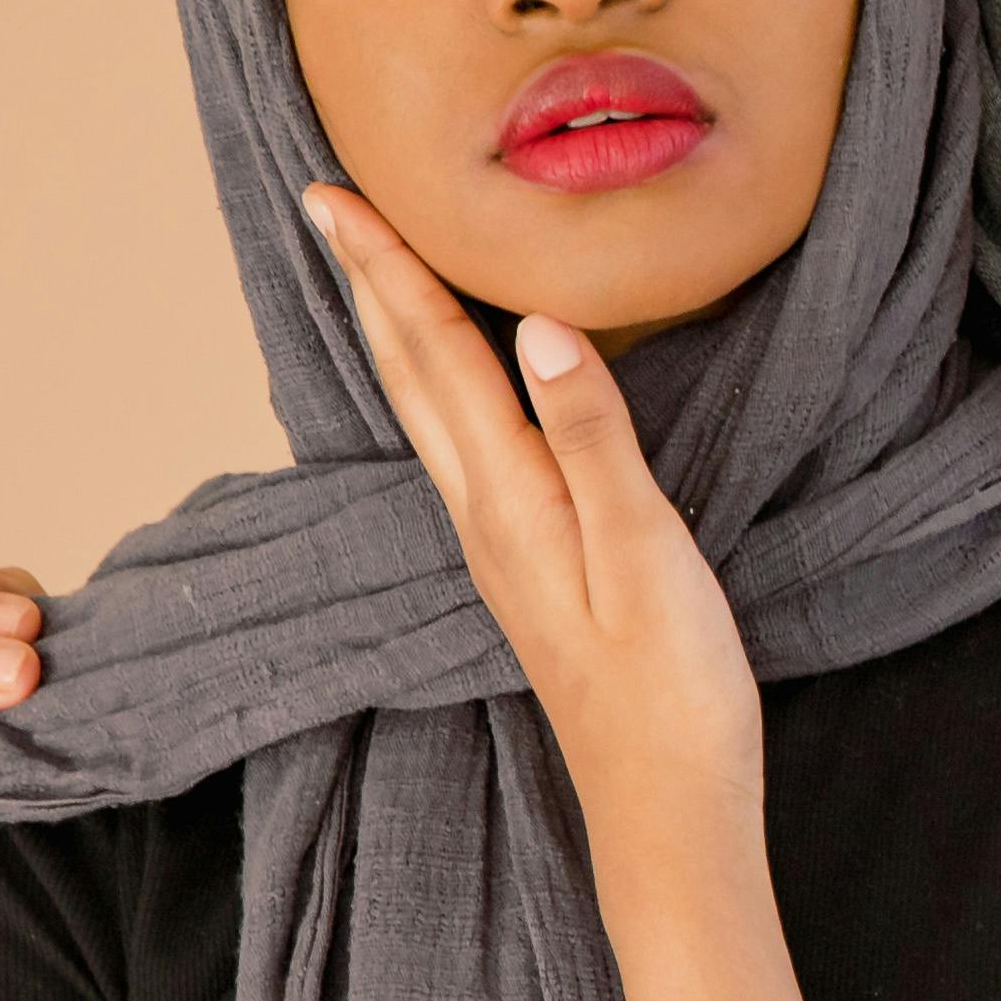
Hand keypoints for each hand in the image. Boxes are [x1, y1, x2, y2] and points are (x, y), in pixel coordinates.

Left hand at [306, 188, 762, 864]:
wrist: (667, 806)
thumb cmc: (672, 687)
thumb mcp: (645, 552)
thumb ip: (592, 437)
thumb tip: (536, 327)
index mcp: (508, 498)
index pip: (435, 355)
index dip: (388, 267)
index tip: (332, 194)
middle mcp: (485, 515)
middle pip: (410, 376)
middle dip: (370, 285)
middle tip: (328, 209)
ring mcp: (501, 546)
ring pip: (428, 413)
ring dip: (396, 334)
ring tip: (375, 274)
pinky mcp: (530, 567)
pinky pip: (463, 447)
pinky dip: (442, 388)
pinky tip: (460, 388)